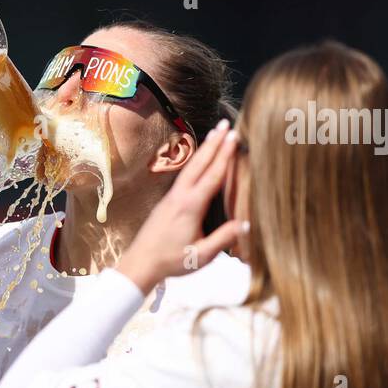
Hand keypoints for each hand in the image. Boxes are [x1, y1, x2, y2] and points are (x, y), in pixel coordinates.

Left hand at [116, 119, 246, 294]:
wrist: (140, 263)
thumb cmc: (170, 261)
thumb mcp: (201, 255)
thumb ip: (223, 239)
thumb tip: (247, 224)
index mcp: (190, 207)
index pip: (212, 176)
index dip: (224, 156)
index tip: (234, 137)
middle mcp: (179, 197)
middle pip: (200, 164)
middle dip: (214, 143)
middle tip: (227, 123)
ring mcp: (171, 197)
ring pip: (190, 168)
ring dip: (204, 150)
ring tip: (215, 134)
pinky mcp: (167, 202)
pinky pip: (185, 176)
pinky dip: (196, 163)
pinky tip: (200, 161)